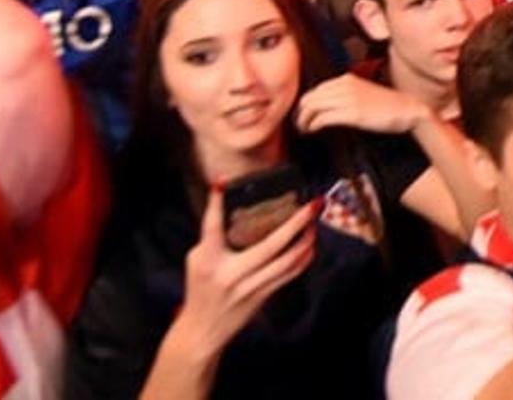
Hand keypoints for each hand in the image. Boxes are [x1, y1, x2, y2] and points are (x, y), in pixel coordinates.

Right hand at [174, 189, 318, 356]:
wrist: (203, 329)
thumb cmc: (200, 288)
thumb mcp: (198, 258)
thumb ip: (213, 234)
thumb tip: (228, 202)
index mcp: (209, 261)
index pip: (213, 227)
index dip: (217, 202)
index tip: (223, 182)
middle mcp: (232, 274)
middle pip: (271, 245)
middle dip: (296, 222)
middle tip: (311, 205)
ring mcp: (251, 287)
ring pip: (288, 262)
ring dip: (306, 240)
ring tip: (314, 221)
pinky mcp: (264, 295)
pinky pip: (290, 274)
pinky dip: (303, 258)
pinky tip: (310, 244)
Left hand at [296, 74, 428, 134]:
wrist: (407, 109)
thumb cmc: (387, 105)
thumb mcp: (362, 93)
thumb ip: (344, 95)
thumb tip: (325, 107)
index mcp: (345, 79)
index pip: (315, 89)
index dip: (305, 104)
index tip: (303, 115)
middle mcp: (344, 86)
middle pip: (309, 97)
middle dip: (300, 112)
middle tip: (300, 125)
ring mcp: (348, 99)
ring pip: (312, 107)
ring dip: (304, 121)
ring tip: (304, 130)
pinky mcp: (352, 113)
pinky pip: (323, 118)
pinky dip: (314, 125)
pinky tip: (314, 131)